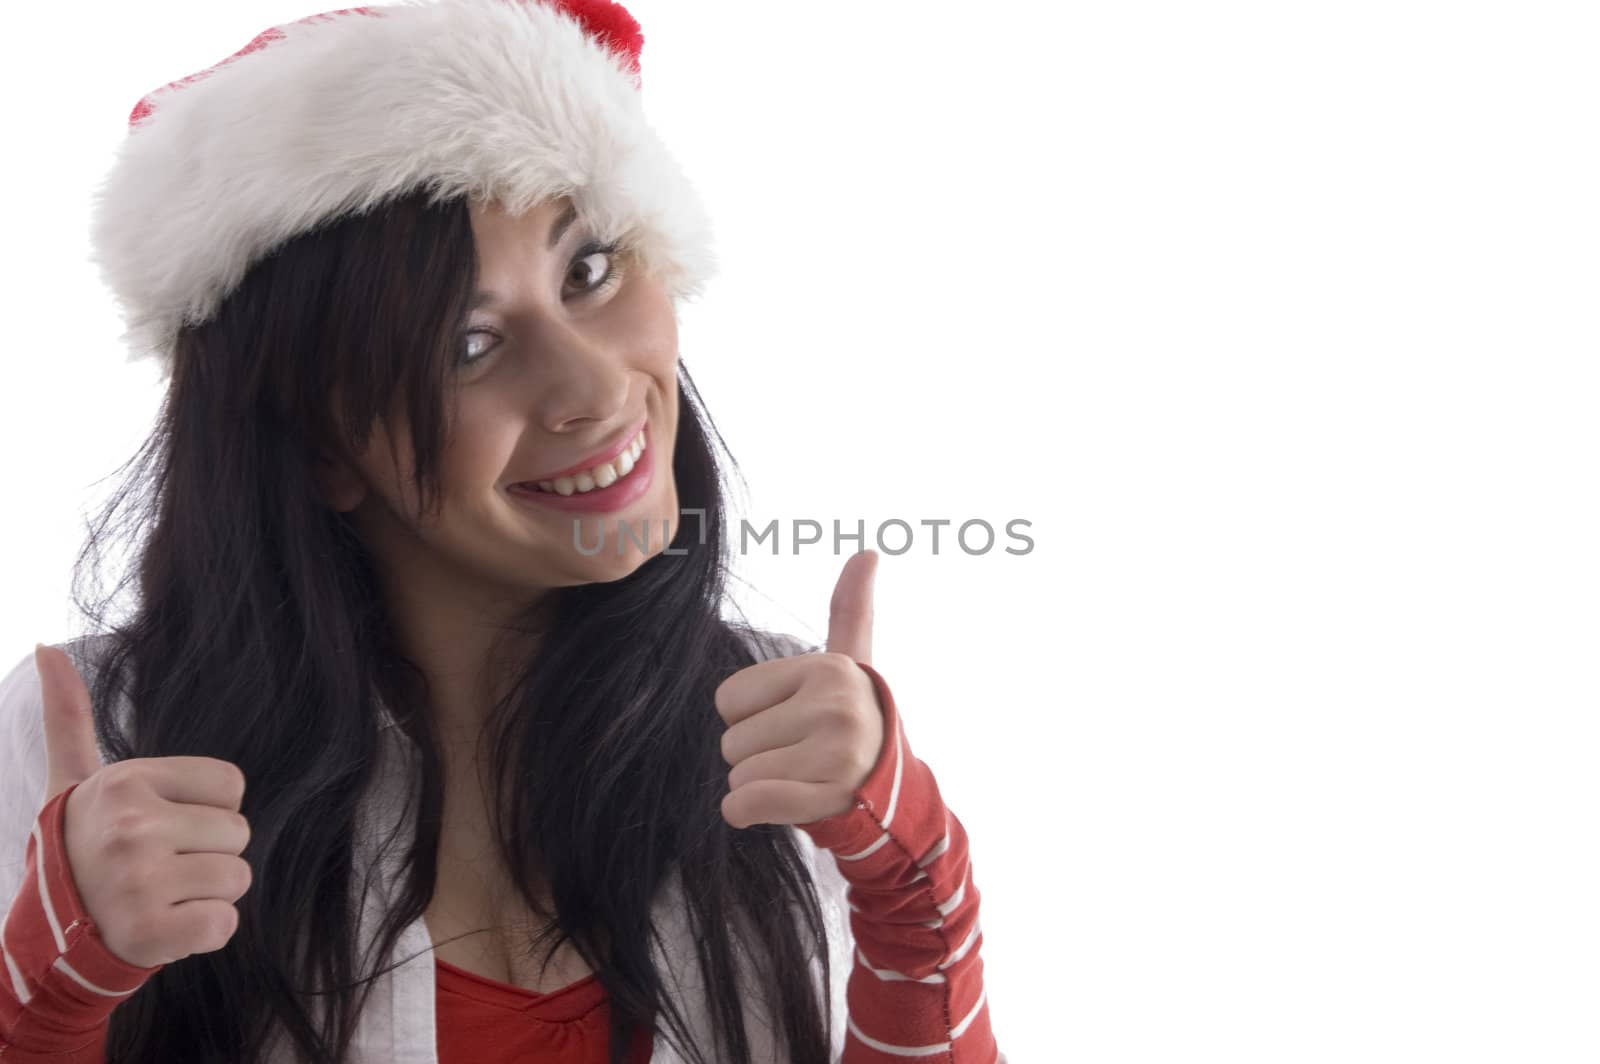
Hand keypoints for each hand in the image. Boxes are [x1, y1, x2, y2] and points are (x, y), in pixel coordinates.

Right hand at [35, 643, 253, 968]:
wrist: (46, 932)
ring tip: (160, 895)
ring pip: (237, 879)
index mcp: (126, 783)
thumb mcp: (73, 779)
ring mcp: (140, 882)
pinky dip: (204, 934)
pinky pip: (225, 925)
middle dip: (209, 854)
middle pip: (239, 833)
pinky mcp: (150, 933)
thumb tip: (45, 646)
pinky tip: (163, 927)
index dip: (208, 810)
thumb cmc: (79, 846)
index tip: (163, 826)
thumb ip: (69, 715)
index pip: (232, 786)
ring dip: (207, 895)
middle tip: (159, 867)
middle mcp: (133, 828)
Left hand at [715, 550, 885, 829]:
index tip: (794, 720)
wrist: (896, 793)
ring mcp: (836, 755)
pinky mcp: (828, 800)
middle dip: (756, 755)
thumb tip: (869, 551)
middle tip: (800, 755)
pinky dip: (746, 813)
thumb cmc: (857, 721)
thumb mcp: (853, 661)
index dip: (751, 716)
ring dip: (757, 785)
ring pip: (737, 775)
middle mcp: (835, 706)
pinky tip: (783, 802)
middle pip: (731, 741)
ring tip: (801, 777)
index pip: (727, 699)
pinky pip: (746, 805)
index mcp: (828, 668)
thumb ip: (850, 607)